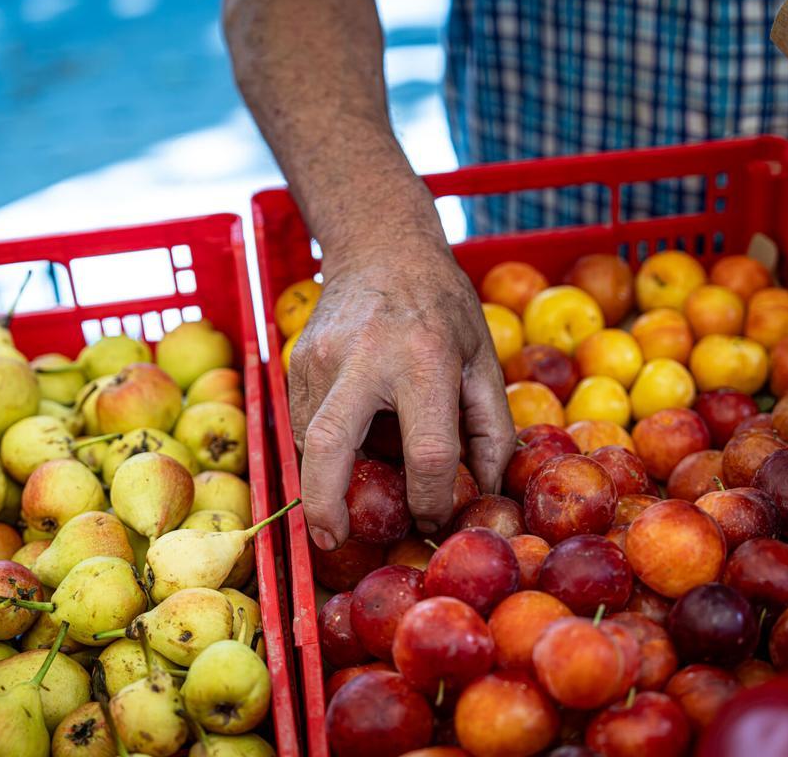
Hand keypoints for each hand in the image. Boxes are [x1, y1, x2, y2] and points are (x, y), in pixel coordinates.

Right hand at [288, 225, 515, 550]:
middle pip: (332, 448)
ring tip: (352, 492)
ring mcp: (319, 358)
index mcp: (423, 359)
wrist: (381, 246)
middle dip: (328, 506)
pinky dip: (321, 448)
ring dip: (327, 478)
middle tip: (335, 541)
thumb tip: (488, 491)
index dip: (432, 499)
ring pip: (310, 441)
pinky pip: (303, 422)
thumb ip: (491, 427)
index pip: (427, 451)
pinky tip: (346, 447)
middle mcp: (363, 358)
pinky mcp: (296, 361)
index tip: (433, 518)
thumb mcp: (482, 357)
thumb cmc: (442, 305)